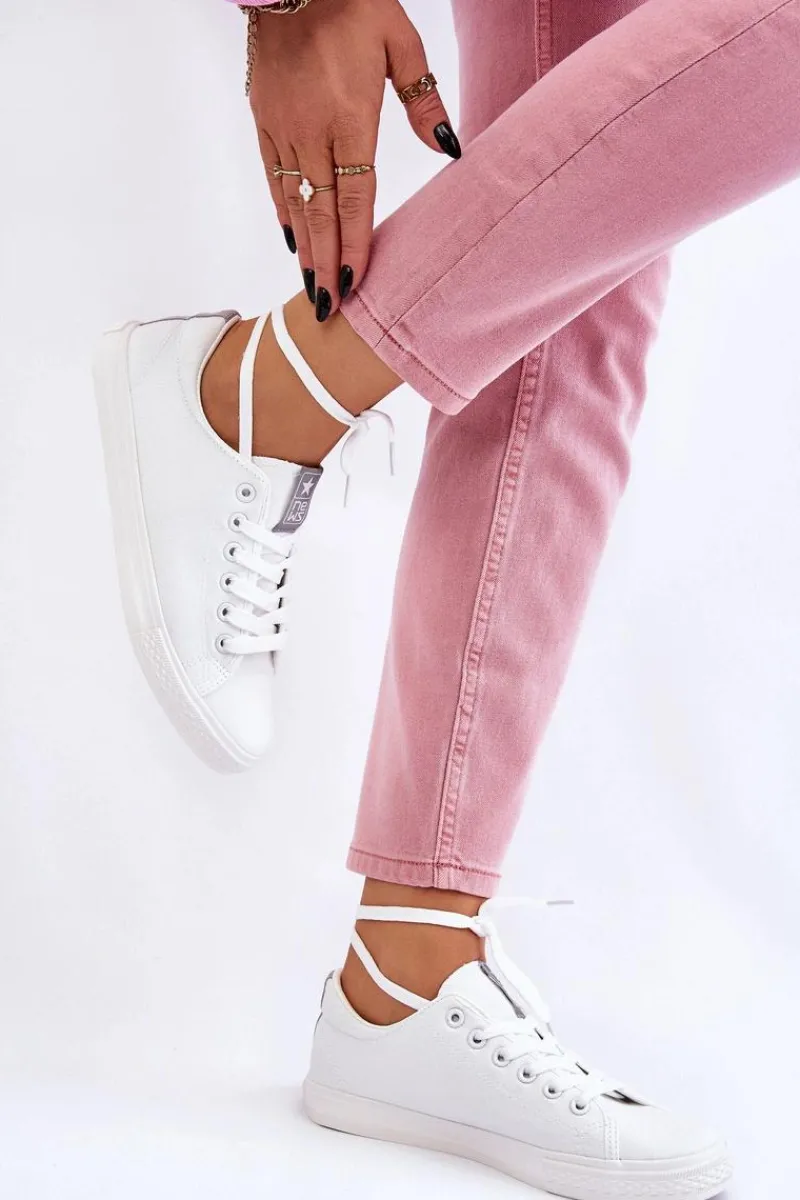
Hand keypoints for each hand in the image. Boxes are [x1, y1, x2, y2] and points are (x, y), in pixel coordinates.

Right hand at [248, 0, 458, 320]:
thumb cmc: (353, 2)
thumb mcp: (400, 41)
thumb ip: (422, 100)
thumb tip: (449, 147)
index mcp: (349, 115)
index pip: (354, 195)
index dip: (354, 242)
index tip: (356, 282)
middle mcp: (311, 129)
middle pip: (321, 212)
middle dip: (325, 264)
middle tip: (327, 309)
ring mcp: (283, 127)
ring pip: (294, 201)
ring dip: (304, 249)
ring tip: (311, 288)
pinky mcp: (263, 118)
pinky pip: (273, 175)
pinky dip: (283, 211)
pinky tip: (291, 239)